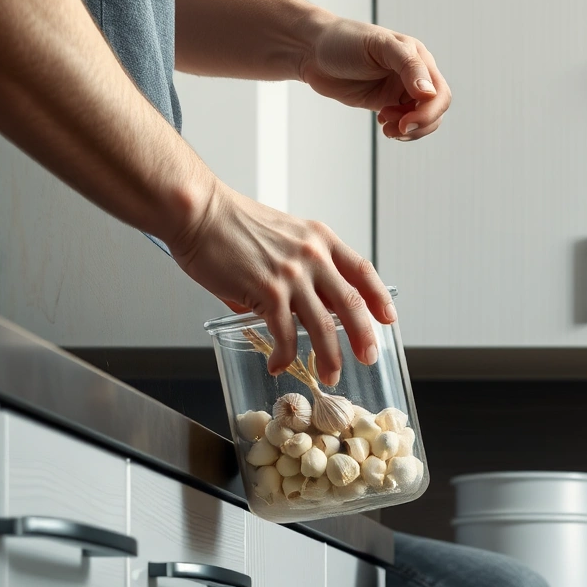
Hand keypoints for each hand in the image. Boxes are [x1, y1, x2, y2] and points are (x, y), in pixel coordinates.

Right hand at [168, 179, 395, 384]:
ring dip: (329, 356)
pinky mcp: (266, 291)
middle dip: (364, 337)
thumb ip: (299, 269)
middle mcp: (313, 256)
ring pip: (322, 326)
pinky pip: (284, 334)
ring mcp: (291, 275)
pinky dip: (284, 355)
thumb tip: (299, 307)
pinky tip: (279, 365)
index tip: (388, 318)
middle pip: (351, 304)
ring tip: (330, 374)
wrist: (198, 211)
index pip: (362, 271)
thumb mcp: (283, 235)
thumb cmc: (231, 223)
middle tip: (369, 357)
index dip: (378, 298)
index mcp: (320, 239)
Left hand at [298, 16, 450, 140]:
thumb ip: (409, 65)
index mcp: (417, 58)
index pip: (439, 93)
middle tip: (397, 129)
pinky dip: (399, 130)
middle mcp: (413, 75)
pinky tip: (382, 124)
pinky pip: (405, 123)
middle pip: (435, 111)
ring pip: (423, 121)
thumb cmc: (343, 39)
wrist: (311, 49)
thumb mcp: (379, 46)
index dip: (428, 111)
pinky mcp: (386, 102)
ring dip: (410, 131)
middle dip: (420, 124)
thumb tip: (430, 93)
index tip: (406, 120)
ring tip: (387, 129)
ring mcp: (399, 90)